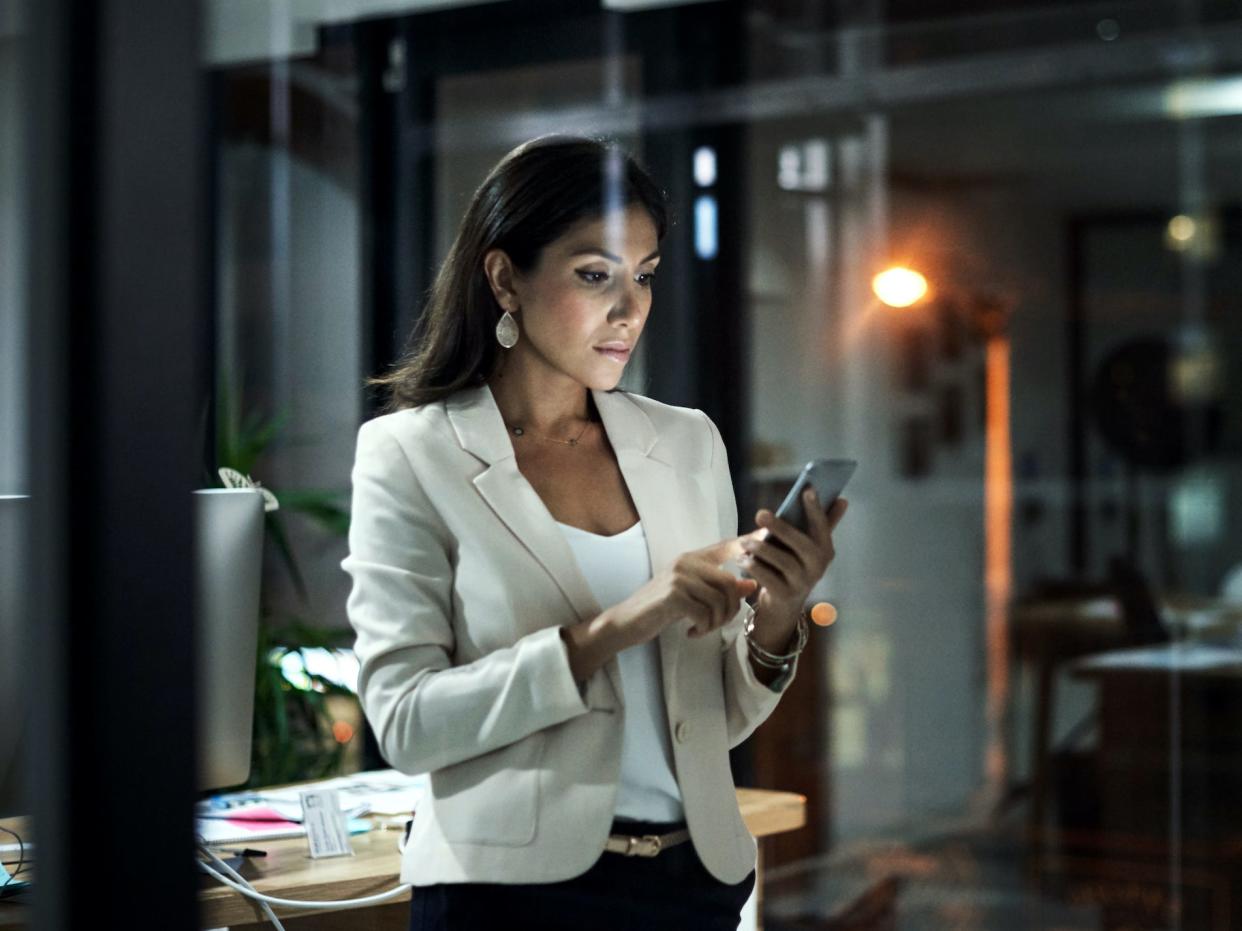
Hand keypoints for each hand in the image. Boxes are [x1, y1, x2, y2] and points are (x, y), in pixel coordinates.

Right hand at [609, 536, 759, 644]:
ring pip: (720, 600)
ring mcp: (679, 577)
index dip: (749, 542)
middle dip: (731, 609)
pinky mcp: (673, 595)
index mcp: (692, 558)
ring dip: (716, 622)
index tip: (768, 537)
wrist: (627, 621)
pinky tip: (691, 632)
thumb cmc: (661, 608)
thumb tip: (752, 585)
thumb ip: (720, 589)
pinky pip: (705, 613)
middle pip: (730, 582)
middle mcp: (686, 562)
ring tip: (702, 628)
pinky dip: (702, 628)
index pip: (727, 546)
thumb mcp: (694, 596)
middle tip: (716, 624)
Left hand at [740, 492, 847, 619]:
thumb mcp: (808, 547)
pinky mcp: (785, 595)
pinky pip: (768, 578)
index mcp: (825, 550)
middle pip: (801, 544)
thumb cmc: (795, 566)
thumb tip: (842, 500)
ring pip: (783, 562)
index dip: (816, 509)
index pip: (823, 527)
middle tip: (760, 513)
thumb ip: (822, 524)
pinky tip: (742, 558)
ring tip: (744, 541)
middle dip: (781, 527)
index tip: (807, 490)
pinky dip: (754, 566)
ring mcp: (803, 583)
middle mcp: (818, 567)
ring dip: (761, 548)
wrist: (784, 605)